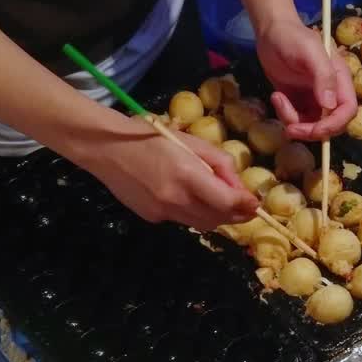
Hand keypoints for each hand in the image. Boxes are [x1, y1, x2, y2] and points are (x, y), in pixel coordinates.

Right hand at [77, 115, 259, 230]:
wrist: (106, 148)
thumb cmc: (151, 136)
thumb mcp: (190, 141)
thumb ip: (219, 163)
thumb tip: (239, 186)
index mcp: (187, 176)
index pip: (227, 202)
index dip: (246, 205)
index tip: (255, 203)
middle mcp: (175, 199)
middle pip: (218, 219)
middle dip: (235, 214)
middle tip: (245, 206)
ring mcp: (162, 213)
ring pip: (202, 224)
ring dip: (216, 216)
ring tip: (219, 201)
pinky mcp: (152, 218)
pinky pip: (182, 220)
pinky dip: (192, 212)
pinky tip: (185, 196)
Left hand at [256, 17, 356, 140]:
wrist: (271, 32)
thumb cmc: (293, 37)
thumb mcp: (310, 51)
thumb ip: (323, 76)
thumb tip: (329, 104)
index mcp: (340, 80)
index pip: (347, 111)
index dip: (335, 125)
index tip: (315, 130)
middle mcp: (330, 93)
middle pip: (331, 125)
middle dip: (311, 131)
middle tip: (290, 129)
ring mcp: (314, 99)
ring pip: (311, 126)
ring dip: (293, 121)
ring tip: (278, 99)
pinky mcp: (299, 102)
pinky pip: (296, 120)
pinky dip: (285, 114)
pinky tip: (276, 96)